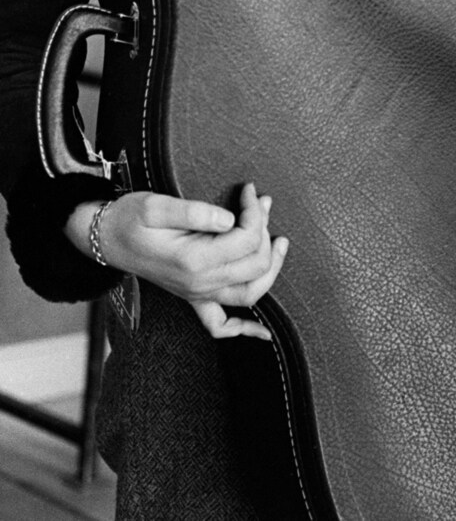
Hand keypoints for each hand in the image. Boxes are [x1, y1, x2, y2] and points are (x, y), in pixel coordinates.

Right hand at [65, 183, 287, 340]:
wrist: (106, 239)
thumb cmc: (129, 218)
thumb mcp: (156, 205)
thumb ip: (195, 211)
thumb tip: (230, 218)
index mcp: (193, 259)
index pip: (245, 239)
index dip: (254, 212)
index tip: (250, 190)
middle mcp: (199, 283)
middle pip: (255, 264)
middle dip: (265, 230)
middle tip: (261, 203)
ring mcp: (197, 294)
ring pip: (250, 294)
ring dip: (271, 269)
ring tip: (280, 242)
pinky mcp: (193, 296)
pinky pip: (221, 325)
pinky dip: (244, 330)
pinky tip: (263, 333)